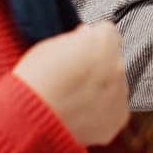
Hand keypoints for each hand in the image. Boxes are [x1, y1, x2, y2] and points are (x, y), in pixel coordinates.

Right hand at [12, 22, 130, 145]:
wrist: (32, 120)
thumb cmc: (35, 82)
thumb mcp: (48, 47)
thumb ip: (75, 39)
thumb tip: (84, 37)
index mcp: (102, 42)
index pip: (107, 33)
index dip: (92, 41)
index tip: (82, 50)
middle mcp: (117, 65)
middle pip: (112, 61)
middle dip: (97, 67)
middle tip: (73, 79)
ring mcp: (120, 92)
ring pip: (114, 87)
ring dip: (100, 91)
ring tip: (72, 101)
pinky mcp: (118, 117)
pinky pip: (113, 111)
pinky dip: (100, 113)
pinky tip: (79, 115)